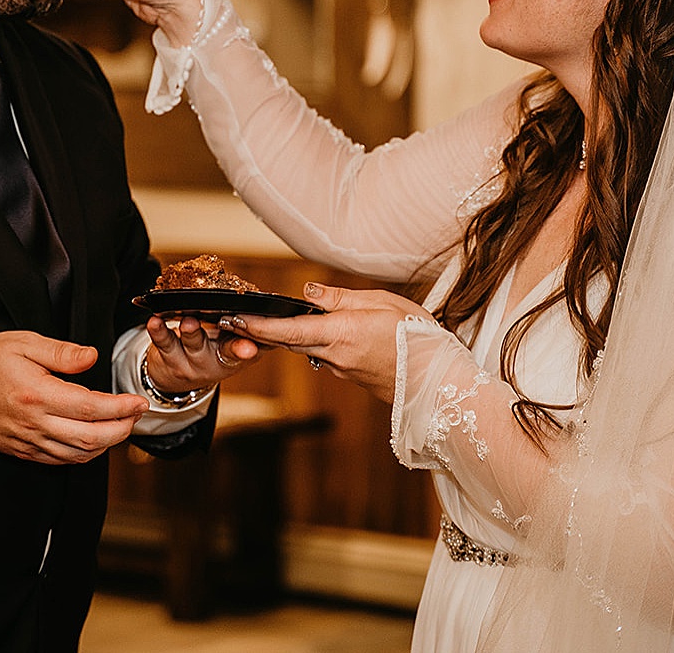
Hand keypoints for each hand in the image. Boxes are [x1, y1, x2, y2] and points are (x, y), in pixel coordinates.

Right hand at [0, 331, 148, 464]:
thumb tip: (92, 357)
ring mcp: (28, 441)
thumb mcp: (25, 343)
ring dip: (106, 445)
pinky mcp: (22, 451)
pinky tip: (94, 441)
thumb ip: (62, 352)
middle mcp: (34, 423)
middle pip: (90, 438)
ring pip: (78, 455)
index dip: (121, 408)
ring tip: (121, 426)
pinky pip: (60, 461)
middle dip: (121, 430)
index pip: (91, 408)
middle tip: (136, 415)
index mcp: (37, 394)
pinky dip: (83, 454)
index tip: (138, 402)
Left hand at [143, 314, 261, 394]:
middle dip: (223, 342)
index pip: (242, 352)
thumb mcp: (230, 346)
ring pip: (191, 345)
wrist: (176, 378)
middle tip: (229, 329)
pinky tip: (155, 321)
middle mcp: (211, 362)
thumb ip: (246, 332)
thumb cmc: (209, 351)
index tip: (252, 348)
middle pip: (220, 349)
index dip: (247, 350)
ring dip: (191, 333)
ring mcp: (188, 361)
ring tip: (190, 322)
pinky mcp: (167, 356)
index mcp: (232, 357)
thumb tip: (272, 312)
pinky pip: (163, 343)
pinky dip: (159, 331)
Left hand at [224, 283, 417, 403]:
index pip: (287, 329)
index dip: (257, 325)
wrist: (439, 382)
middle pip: (290, 341)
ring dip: (291, 336)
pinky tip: (324, 333)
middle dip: (263, 331)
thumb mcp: (383, 303)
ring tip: (274, 322)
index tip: (234, 319)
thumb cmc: (417, 338)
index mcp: (340, 333)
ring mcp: (342, 370)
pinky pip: (326, 356)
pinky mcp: (352, 377)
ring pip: (308, 348)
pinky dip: (317, 343)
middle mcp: (335, 356)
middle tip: (237, 320)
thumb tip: (311, 292)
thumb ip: (342, 297)